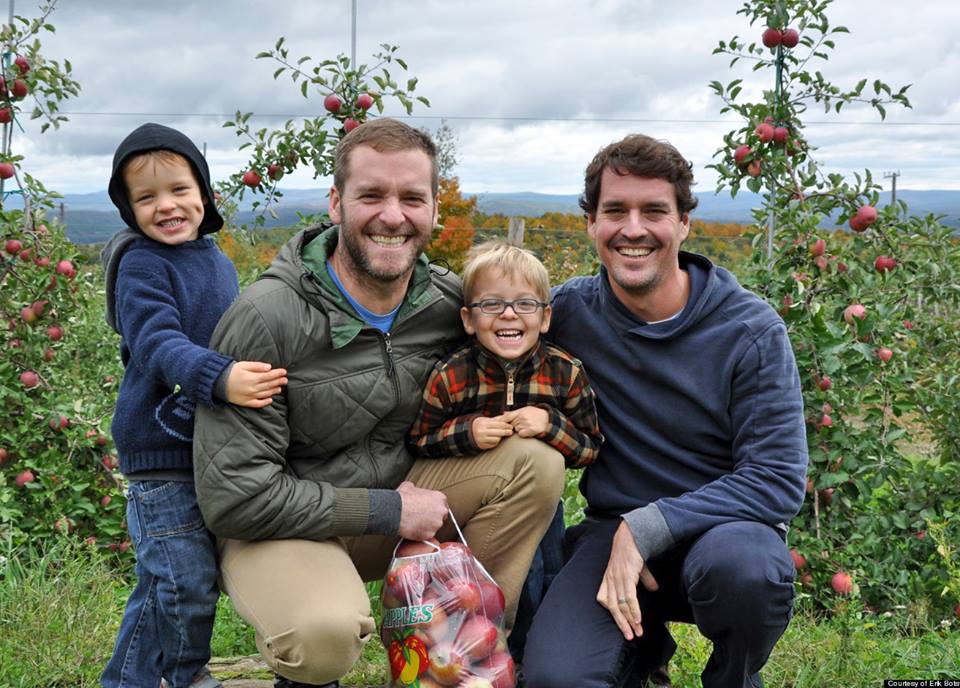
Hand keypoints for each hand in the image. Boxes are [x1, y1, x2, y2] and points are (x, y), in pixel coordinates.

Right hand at [226, 361, 287, 407]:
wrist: (217, 382)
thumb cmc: (231, 371)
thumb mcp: (243, 365)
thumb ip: (257, 366)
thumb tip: (269, 367)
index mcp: (252, 378)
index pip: (269, 376)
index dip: (278, 374)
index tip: (284, 371)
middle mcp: (252, 388)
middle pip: (269, 385)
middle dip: (278, 382)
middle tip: (285, 380)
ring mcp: (249, 396)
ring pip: (265, 394)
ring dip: (274, 391)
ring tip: (280, 388)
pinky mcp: (245, 402)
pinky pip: (257, 404)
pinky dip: (265, 403)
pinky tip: (270, 400)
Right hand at [396, 481, 447, 540]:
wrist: (395, 511)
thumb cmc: (402, 498)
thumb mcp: (409, 486)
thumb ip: (416, 489)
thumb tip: (412, 489)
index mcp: (440, 498)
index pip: (442, 505)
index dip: (433, 508)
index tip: (427, 510)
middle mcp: (441, 511)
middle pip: (440, 517)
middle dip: (432, 518)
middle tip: (421, 517)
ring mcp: (437, 524)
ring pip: (434, 527)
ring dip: (427, 526)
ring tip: (415, 523)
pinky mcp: (430, 534)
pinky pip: (427, 535)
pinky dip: (421, 533)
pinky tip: (413, 529)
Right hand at [472, 416, 513, 449]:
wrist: (470, 431)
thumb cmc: (482, 424)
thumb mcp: (488, 419)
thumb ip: (498, 419)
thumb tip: (509, 416)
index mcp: (484, 423)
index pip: (499, 424)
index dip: (506, 426)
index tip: (511, 426)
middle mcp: (482, 431)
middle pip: (499, 432)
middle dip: (506, 432)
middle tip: (510, 432)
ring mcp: (482, 439)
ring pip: (497, 439)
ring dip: (500, 437)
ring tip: (501, 435)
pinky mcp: (482, 445)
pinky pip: (493, 444)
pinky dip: (496, 442)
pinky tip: (496, 438)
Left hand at [500, 406, 549, 436]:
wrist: (548, 418)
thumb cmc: (535, 414)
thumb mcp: (525, 410)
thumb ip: (514, 413)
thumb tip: (504, 413)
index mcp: (520, 411)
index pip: (507, 416)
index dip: (500, 421)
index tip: (496, 424)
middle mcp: (522, 417)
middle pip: (511, 425)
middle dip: (514, 425)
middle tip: (522, 423)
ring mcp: (526, 423)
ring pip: (516, 430)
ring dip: (519, 430)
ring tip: (527, 426)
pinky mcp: (531, 430)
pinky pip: (521, 434)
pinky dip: (524, 434)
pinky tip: (529, 430)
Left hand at [596, 521, 658, 640]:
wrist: (633, 534)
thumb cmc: (633, 550)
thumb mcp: (637, 568)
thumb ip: (643, 579)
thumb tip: (654, 589)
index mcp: (608, 578)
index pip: (604, 600)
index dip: (612, 613)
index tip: (622, 624)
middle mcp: (610, 580)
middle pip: (612, 607)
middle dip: (621, 624)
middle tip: (630, 637)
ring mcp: (617, 578)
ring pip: (621, 605)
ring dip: (629, 621)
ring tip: (637, 632)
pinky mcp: (626, 575)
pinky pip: (628, 598)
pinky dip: (633, 610)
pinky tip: (638, 619)